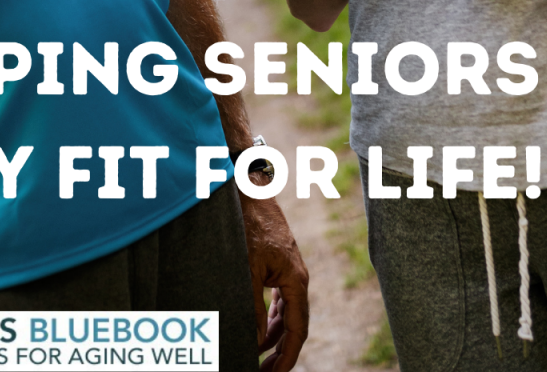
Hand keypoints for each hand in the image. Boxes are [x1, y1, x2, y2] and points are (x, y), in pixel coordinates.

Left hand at [239, 194, 308, 370]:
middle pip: (294, 326)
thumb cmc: (251, 226)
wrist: (251, 191)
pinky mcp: (279, 266)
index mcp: (296, 281)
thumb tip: (253, 340)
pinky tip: (258, 331)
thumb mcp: (249, 268)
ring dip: (274, 338)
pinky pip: (279, 301)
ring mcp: (289, 272)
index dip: (287, 357)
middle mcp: (297, 279)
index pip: (297, 330)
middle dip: (280, 353)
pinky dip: (270, 319)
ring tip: (259, 359)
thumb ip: (252, 306)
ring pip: (286, 315)